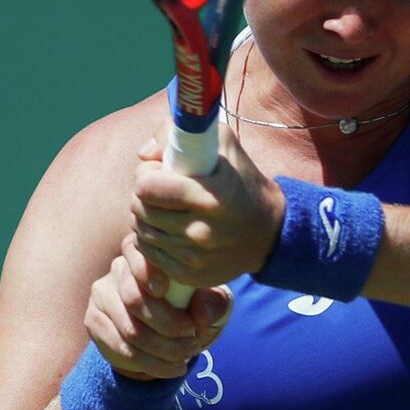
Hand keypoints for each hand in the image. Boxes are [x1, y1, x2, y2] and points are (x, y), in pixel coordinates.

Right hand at [85, 233, 232, 380]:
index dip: (145, 270)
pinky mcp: (94, 321)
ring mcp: (103, 294)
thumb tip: (199, 312)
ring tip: (186, 356)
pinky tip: (171, 368)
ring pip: (129, 329)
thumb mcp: (214, 306)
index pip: (135, 250)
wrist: (167, 338)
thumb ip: (214, 304)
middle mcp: (119, 268)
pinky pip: (120, 347)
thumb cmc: (193, 310)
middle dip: (168, 325)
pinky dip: (149, 363)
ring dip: (162, 349)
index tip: (163, 290)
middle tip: (193, 340)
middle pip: (134, 298)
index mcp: (147, 252)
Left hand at [131, 122, 283, 290]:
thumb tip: (144, 154)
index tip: (158, 171)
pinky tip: (164, 229)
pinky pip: (150, 254)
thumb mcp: (222, 145)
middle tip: (156, 190)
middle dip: (141, 195)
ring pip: (141, 232)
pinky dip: (150, 240)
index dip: (146, 174)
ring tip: (161, 208)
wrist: (270, 233)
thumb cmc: (242, 181)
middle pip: (139, 209)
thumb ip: (179, 134)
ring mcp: (194, 256)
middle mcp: (201, 230)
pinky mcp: (190, 275)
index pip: (147, 186)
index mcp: (209, 196)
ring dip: (144, 217)